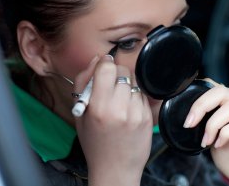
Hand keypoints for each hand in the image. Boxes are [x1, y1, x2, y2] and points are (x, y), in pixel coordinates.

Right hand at [74, 55, 152, 185]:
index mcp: (98, 107)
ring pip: (134, 81)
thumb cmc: (94, 141)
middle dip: (116, 74)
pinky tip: (128, 109)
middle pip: (123, 71)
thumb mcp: (80, 113)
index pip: (107, 68)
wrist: (115, 169)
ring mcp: (136, 113)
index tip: (103, 67)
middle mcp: (118, 108)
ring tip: (119, 100)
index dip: (105, 64)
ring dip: (126, 85)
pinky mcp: (148, 117)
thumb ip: (83, 82)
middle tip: (110, 86)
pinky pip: (142, 94)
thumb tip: (97, 59)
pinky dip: (135, 97)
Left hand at [183, 79, 228, 185]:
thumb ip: (204, 121)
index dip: (198, 94)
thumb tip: (187, 115)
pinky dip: (225, 134)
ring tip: (206, 140)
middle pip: (222, 91)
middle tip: (190, 123)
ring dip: (212, 125)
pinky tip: (219, 145)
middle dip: (201, 105)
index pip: (215, 87)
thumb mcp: (210, 134)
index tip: (186, 112)